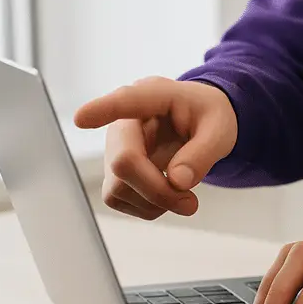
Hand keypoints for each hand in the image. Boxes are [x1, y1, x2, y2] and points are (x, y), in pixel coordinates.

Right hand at [74, 77, 236, 219]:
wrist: (203, 123)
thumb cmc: (209, 117)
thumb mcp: (221, 130)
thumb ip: (203, 154)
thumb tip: (177, 182)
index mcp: (153, 96)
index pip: (125, 101)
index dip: (102, 110)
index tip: (81, 118)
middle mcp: (125, 122)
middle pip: (123, 162)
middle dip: (157, 190)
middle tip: (191, 203)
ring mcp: (115, 148)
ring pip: (117, 188)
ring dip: (154, 203)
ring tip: (185, 197)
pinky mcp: (114, 172)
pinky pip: (120, 199)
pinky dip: (149, 207)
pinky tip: (168, 195)